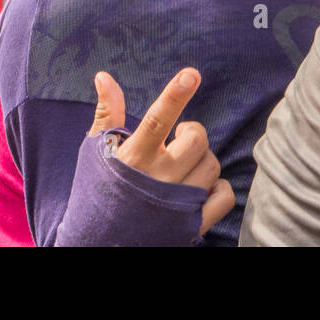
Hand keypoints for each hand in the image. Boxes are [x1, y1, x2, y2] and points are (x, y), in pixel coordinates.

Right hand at [89, 67, 234, 237]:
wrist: (97, 245)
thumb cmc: (98, 192)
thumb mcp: (97, 153)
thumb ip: (108, 114)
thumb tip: (104, 75)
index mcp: (133, 159)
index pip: (156, 120)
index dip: (174, 95)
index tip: (191, 74)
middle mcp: (157, 181)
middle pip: (196, 140)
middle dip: (191, 133)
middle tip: (176, 140)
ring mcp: (175, 205)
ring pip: (211, 165)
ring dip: (201, 161)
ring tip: (181, 166)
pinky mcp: (190, 226)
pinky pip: (223, 197)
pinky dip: (218, 188)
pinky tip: (200, 186)